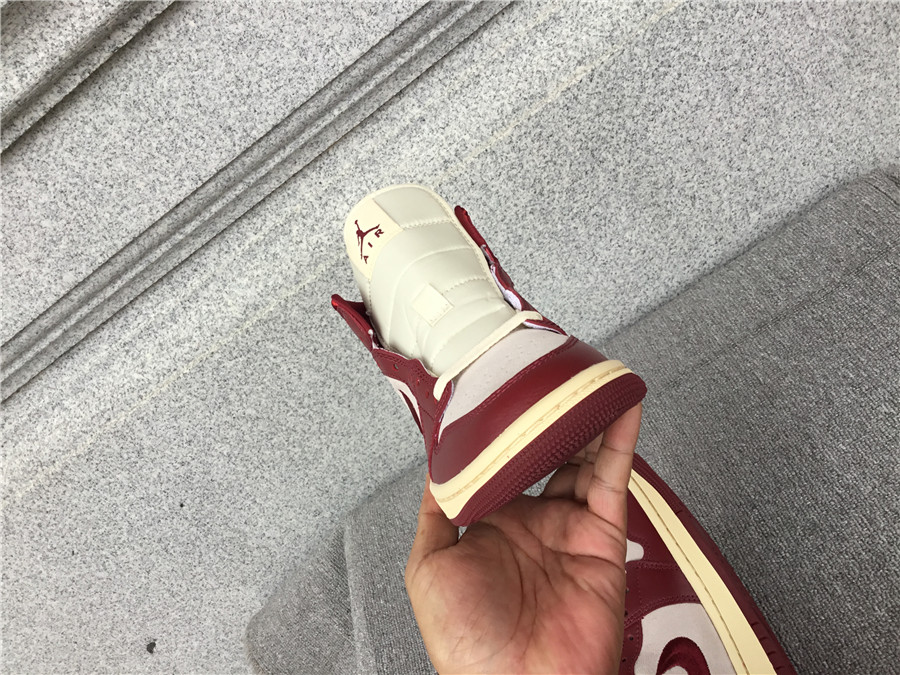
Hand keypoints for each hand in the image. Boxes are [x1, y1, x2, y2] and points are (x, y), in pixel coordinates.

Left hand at [405, 403, 641, 673]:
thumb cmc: (468, 643)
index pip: (498, 460)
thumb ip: (435, 514)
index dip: (499, 426)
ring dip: (582, 416)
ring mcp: (568, 525)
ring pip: (580, 455)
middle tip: (543, 372)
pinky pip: (612, 476)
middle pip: (543, 451)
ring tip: (581, 376)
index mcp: (490, 524)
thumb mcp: (429, 569)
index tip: (495, 388)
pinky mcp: (602, 534)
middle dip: (545, 414)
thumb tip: (433, 468)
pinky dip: (619, 437)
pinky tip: (618, 405)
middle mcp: (531, 520)